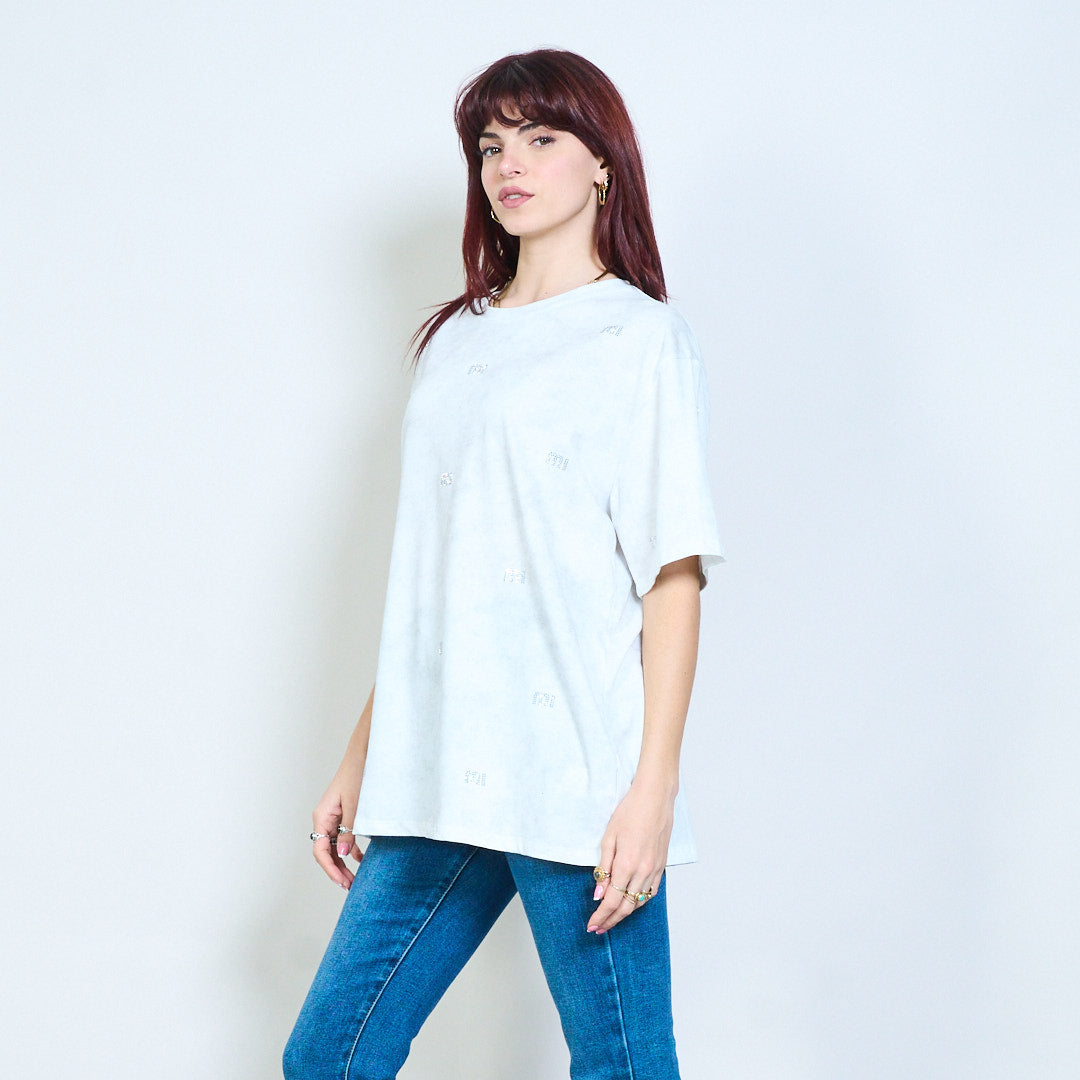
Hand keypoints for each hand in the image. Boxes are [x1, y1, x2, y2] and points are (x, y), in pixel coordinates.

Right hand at [311, 782, 361, 888]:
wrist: (364, 754)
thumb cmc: (358, 775)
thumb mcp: (356, 807)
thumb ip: (349, 832)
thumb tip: (345, 856)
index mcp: (322, 817)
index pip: (320, 851)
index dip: (330, 869)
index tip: (342, 882)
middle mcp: (324, 818)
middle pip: (326, 852)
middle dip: (336, 870)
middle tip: (350, 885)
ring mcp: (333, 817)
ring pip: (334, 847)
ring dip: (343, 863)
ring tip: (354, 878)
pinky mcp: (343, 814)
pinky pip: (342, 837)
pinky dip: (350, 849)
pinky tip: (360, 859)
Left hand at [588, 778, 673, 933]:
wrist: (655, 798)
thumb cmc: (629, 812)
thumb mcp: (609, 837)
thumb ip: (604, 868)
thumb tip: (598, 893)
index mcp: (626, 864)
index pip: (611, 900)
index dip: (601, 916)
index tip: (591, 925)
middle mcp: (642, 871)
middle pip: (626, 907)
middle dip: (610, 921)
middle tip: (598, 929)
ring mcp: (654, 869)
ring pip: (639, 902)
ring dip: (624, 914)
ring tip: (611, 920)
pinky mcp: (661, 865)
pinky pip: (651, 892)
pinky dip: (640, 902)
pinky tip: (631, 904)